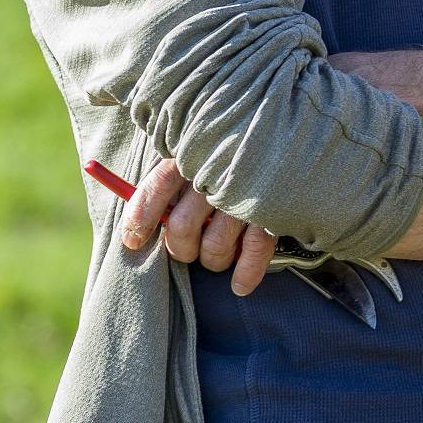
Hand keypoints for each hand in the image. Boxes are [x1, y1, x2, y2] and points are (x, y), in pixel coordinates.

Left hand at [118, 156, 278, 296]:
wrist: (288, 136)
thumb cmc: (230, 153)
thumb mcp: (197, 152)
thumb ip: (171, 179)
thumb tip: (136, 225)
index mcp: (194, 153)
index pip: (157, 187)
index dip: (140, 217)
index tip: (133, 242)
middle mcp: (217, 173)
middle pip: (181, 226)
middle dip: (180, 247)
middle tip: (185, 249)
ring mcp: (246, 194)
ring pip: (215, 245)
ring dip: (212, 260)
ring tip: (215, 255)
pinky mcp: (273, 212)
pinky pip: (255, 252)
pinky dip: (245, 274)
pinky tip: (239, 286)